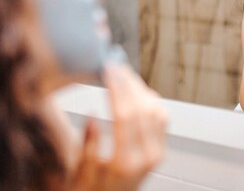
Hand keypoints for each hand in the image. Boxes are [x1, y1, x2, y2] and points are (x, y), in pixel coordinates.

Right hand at [70, 63, 166, 190]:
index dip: (117, 89)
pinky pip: (162, 117)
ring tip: (124, 73)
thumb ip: (88, 145)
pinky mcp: (160, 150)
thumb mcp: (81, 172)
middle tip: (116, 65)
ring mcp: (157, 153)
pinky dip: (151, 99)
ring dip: (141, 88)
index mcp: (125, 162)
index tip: (108, 71)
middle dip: (128, 82)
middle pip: (142, 109)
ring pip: (156, 110)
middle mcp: (146, 157)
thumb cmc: (92, 190)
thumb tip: (92, 116)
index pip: (125, 116)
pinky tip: (138, 90)